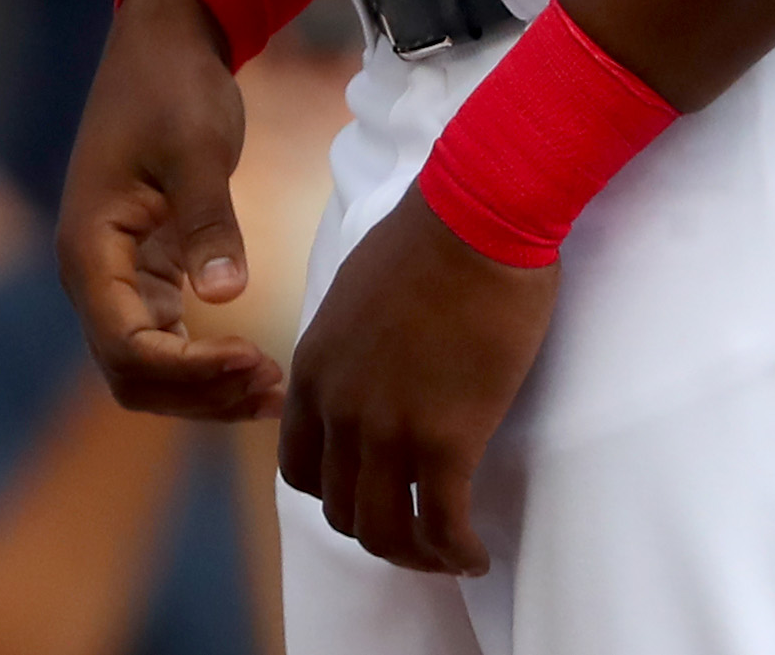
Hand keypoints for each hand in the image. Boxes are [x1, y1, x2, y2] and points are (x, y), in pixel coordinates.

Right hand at [57, 0, 279, 419]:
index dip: (188, 370)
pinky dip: (207, 361)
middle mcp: (92, 273)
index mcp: (89, 247)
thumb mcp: (196, 147)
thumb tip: (227, 296)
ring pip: (148, 366)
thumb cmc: (173, 86)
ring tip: (274, 388)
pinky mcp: (145, 269)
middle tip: (272, 383)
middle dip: (198, 392)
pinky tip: (259, 364)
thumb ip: (209, 222)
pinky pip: (167, 339)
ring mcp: (117, 274)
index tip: (255, 357)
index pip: (126, 346)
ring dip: (204, 389)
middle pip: (132, 373)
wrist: (164, 43)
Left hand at [275, 187, 556, 575]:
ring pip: (384, 532)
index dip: (335, 493)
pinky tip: (476, 552)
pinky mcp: (445, 440)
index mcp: (312, 370)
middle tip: (418, 532)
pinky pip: (441, 525)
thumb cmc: (428, 243)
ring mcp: (387, 428)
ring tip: (448, 550)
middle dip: (378, 531)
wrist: (475, 220)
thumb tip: (368, 374)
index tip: (373, 494)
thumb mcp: (355, 298)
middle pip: (337, 508)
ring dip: (417, 554)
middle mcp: (338, 408)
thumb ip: (348, 349)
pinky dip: (458, 551)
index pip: (298, 467)